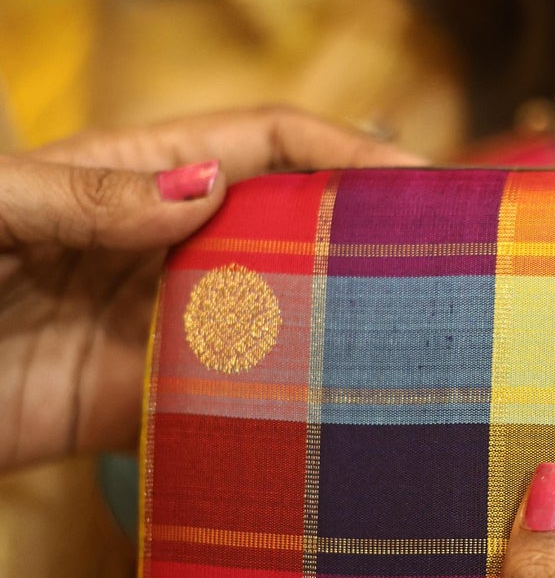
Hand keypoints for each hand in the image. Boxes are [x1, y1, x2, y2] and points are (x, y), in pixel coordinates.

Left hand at [0, 110, 419, 471]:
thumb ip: (86, 196)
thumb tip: (206, 187)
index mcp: (129, 177)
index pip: (263, 146)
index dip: (344, 152)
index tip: (418, 179)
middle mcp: (153, 250)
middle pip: (283, 235)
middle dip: (362, 245)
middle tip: (445, 274)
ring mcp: (146, 332)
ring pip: (265, 328)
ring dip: (328, 341)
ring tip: (410, 358)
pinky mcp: (123, 410)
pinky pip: (215, 416)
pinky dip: (268, 423)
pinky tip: (320, 432)